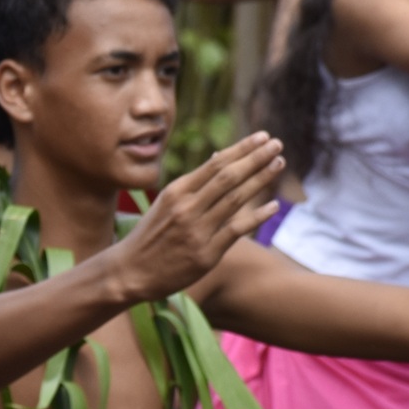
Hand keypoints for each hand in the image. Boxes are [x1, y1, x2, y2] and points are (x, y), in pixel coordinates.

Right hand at [109, 132, 284, 302]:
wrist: (129, 272)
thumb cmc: (151, 235)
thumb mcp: (165, 203)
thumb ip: (193, 184)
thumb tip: (220, 158)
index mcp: (175, 191)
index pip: (215, 164)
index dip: (242, 149)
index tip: (262, 136)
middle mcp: (186, 207)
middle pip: (228, 177)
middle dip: (256, 158)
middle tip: (277, 144)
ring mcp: (196, 230)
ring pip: (236, 199)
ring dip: (260, 179)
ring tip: (279, 164)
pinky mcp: (206, 254)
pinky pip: (236, 229)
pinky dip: (257, 216)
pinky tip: (274, 206)